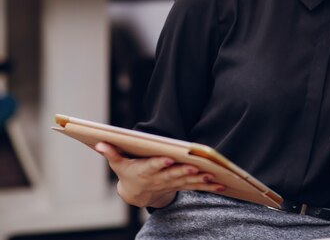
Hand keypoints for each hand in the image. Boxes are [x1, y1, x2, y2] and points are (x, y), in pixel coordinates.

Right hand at [95, 142, 224, 207]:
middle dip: (183, 171)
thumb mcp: (117, 163)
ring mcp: (171, 184)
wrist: (136, 193)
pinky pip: (196, 187)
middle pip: (173, 175)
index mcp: (144, 171)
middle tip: (194, 166)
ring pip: (187, 182)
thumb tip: (99, 142)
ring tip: (212, 175)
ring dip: (200, 180)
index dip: (159, 163)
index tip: (167, 159)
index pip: (152, 166)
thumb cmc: (128, 172)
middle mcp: (159, 179)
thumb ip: (111, 152)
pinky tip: (222, 185)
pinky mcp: (181, 186)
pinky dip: (209, 186)